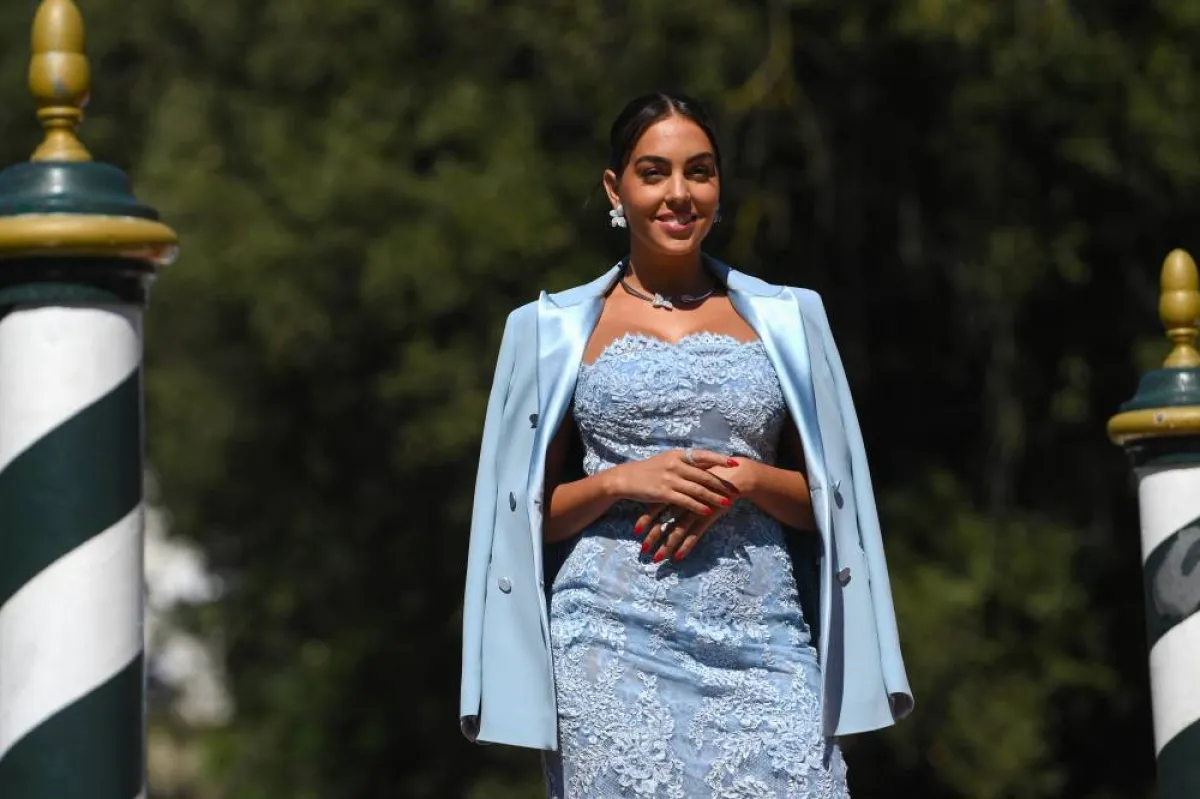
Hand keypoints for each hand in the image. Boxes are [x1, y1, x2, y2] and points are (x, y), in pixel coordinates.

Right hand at [608, 448, 739, 518]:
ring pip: (698, 489)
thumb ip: (683, 461)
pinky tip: (708, 511)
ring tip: (728, 503)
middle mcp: (675, 464)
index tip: (735, 463)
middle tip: (736, 489)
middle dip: (722, 483)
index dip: (720, 459)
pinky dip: (698, 506)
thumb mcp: (666, 460)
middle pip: (704, 474)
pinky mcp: (663, 493)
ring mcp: (670, 479)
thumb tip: (703, 463)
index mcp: (678, 455)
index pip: (703, 455)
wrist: (626, 478)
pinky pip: (685, 500)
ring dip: (714, 497)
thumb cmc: (648, 470)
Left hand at [636, 460, 758, 562]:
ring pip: (676, 531)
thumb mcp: (691, 480)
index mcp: (676, 490)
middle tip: (642, 551)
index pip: (655, 506)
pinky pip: (694, 535)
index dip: (645, 519)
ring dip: (666, 546)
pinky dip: (685, 546)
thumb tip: (664, 497)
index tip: (635, 531)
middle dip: (652, 537)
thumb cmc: (711, 477)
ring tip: (656, 558)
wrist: (733, 477)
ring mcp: (695, 510)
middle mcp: (682, 501)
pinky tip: (677, 557)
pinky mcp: (708, 517)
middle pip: (663, 521)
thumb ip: (679, 488)